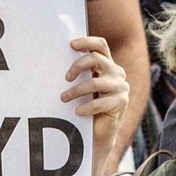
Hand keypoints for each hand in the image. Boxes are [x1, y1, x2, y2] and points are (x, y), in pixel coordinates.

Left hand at [62, 36, 128, 175]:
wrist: (98, 133)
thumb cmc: (85, 106)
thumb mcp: (81, 85)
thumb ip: (77, 72)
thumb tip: (53, 57)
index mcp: (108, 64)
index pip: (101, 45)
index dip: (87, 41)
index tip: (70, 45)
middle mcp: (117, 73)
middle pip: (96, 59)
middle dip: (77, 66)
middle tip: (65, 78)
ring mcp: (121, 87)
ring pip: (95, 83)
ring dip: (75, 91)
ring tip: (63, 99)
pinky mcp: (121, 103)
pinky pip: (100, 103)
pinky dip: (86, 107)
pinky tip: (77, 112)